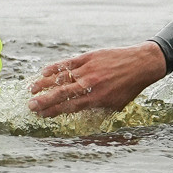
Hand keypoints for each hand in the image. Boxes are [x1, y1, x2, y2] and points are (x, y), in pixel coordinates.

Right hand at [27, 42, 166, 116]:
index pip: (68, 107)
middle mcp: (89, 85)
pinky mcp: (88, 57)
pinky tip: (44, 72)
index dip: (52, 112)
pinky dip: (55, 67)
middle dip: (43, 101)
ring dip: (43, 84)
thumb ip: (96, 108)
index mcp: (96, 99)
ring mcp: (88, 69)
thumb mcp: (115, 104)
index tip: (41, 115)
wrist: (141, 64)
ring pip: (60, 78)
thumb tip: (77, 113)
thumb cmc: (129, 87)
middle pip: (60, 94)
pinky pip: (67, 63)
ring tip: (31, 90)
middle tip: (30, 106)